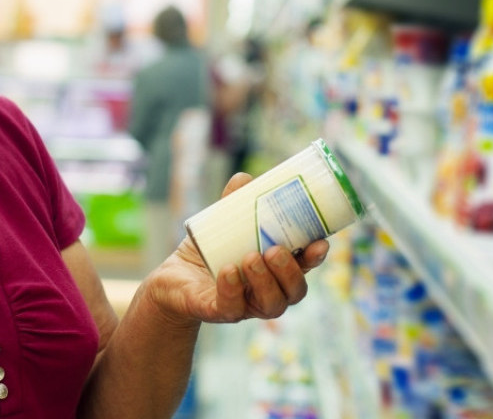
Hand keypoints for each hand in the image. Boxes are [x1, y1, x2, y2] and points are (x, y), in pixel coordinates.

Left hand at [142, 173, 329, 326]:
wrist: (172, 279)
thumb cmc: (208, 253)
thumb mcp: (221, 225)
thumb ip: (233, 204)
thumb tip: (244, 179)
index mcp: (276, 272)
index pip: (304, 269)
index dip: (315, 258)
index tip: (320, 242)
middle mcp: (267, 293)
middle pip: (294, 292)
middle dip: (290, 272)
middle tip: (275, 250)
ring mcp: (245, 307)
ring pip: (270, 305)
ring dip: (265, 281)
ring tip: (251, 258)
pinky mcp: (218, 312)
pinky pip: (231, 308)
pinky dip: (232, 289)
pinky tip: (228, 272)